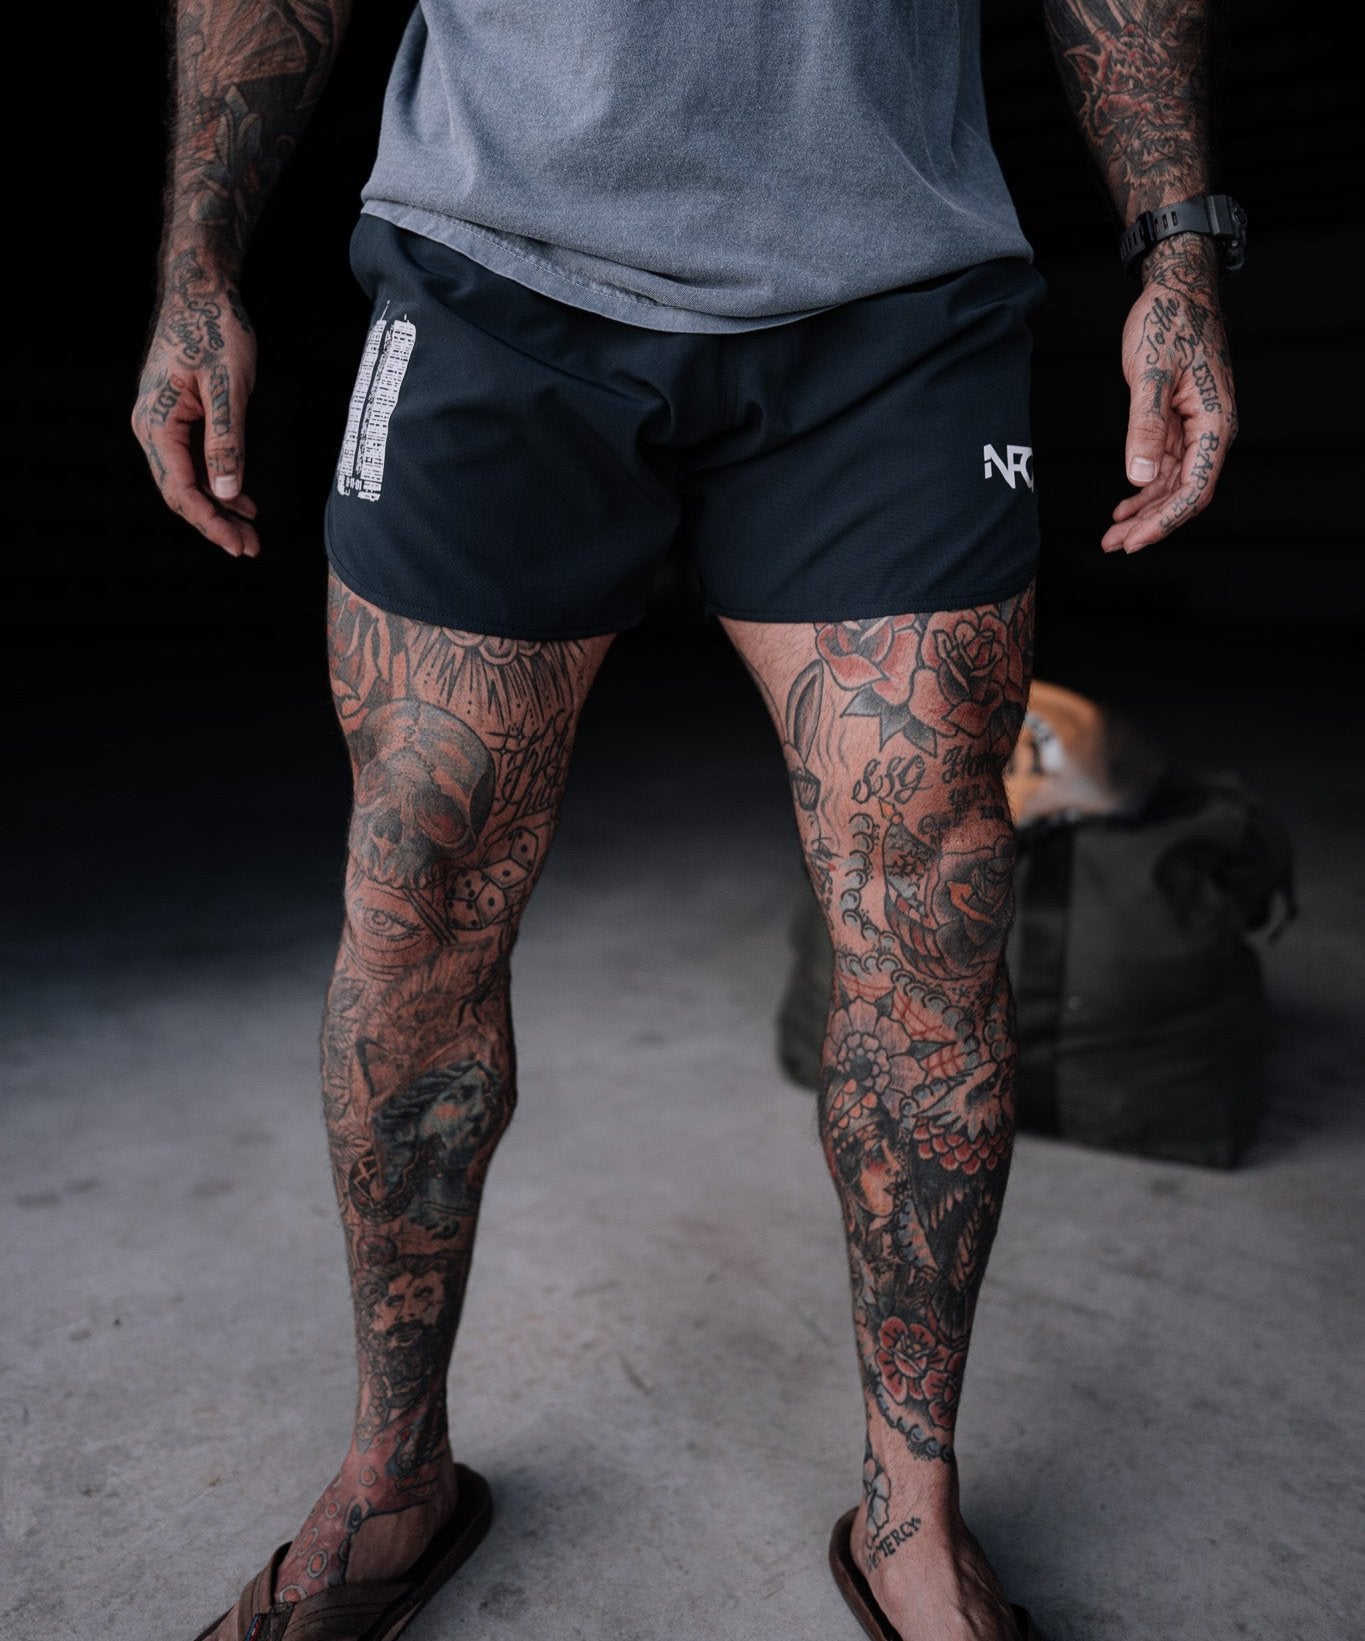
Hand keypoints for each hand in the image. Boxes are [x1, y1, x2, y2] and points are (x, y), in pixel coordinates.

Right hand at [131, 248, 259, 557]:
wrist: (201, 290)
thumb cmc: (214, 329)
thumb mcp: (228, 387)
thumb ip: (226, 442)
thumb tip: (225, 493)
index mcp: (157, 423)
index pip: (181, 489)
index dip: (210, 522)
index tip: (239, 545)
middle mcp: (152, 427)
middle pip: (182, 491)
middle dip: (215, 523)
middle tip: (251, 549)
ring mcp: (163, 422)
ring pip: (189, 479)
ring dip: (219, 508)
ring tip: (251, 533)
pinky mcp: (178, 416)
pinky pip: (195, 461)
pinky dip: (219, 483)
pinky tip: (242, 501)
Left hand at [1103, 235, 1237, 553]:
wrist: (1176, 288)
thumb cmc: (1167, 321)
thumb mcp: (1149, 373)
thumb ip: (1144, 428)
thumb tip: (1141, 478)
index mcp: (1215, 422)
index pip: (1194, 488)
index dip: (1164, 521)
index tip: (1134, 542)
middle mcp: (1211, 430)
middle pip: (1185, 493)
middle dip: (1150, 524)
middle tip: (1113, 546)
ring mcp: (1196, 428)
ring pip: (1173, 484)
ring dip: (1144, 511)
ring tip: (1112, 535)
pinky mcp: (1180, 422)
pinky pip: (1166, 466)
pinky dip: (1145, 488)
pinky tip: (1123, 506)